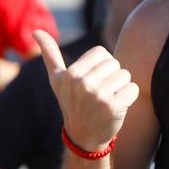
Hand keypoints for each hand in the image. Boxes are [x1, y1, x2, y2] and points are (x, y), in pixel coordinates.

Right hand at [35, 29, 135, 151]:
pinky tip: (116, 107)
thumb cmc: (71, 103)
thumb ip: (50, 54)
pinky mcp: (114, 107)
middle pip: (115, 64)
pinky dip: (129, 97)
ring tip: (107, 100)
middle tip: (100, 94)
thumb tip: (35, 31)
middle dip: (111, 77)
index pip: (102, 53)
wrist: (83, 137)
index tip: (92, 81)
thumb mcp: (57, 80)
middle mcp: (84, 84)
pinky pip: (133, 89)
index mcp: (71, 74)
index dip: (101, 66)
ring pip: (125, 75)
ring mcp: (99, 96)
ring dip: (121, 87)